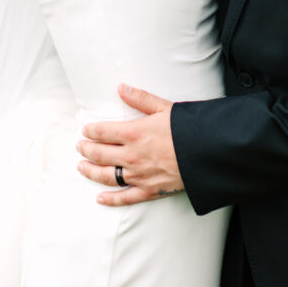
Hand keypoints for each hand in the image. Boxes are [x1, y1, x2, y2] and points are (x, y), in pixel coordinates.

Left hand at [77, 85, 183, 206]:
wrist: (207, 153)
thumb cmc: (187, 128)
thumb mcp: (164, 107)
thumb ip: (140, 98)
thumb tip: (121, 87)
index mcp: (134, 133)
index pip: (104, 132)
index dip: (91, 131)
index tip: (85, 130)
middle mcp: (132, 156)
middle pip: (101, 154)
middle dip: (87, 149)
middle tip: (80, 146)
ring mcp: (139, 175)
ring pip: (107, 176)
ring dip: (91, 171)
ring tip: (81, 167)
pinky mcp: (150, 190)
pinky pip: (125, 197)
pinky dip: (111, 199)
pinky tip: (100, 198)